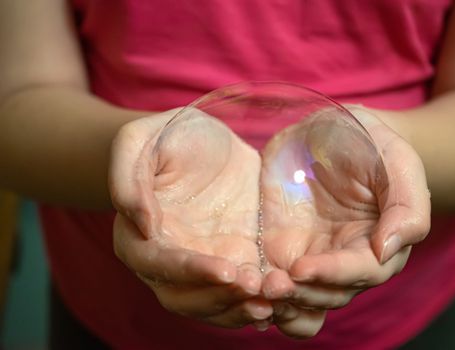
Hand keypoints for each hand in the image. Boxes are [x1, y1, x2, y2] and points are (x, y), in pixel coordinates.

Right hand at [109, 108, 271, 327]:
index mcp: (138, 235)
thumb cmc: (167, 136)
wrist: (203, 139)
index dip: (190, 272)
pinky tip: (281, 298)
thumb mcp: (139, 141)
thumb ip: (129, 180)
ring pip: (213, 303)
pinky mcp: (233, 257)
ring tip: (273, 300)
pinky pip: (240, 290)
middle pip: (184, 297)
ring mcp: (202, 261)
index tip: (225, 270)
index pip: (158, 265)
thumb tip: (144, 226)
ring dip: (240, 307)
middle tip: (255, 287)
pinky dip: (257, 300)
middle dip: (219, 298)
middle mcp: (167, 258)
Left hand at [259, 107, 430, 337]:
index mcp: (378, 242)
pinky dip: (262, 294)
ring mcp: (312, 256)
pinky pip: (275, 282)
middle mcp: (346, 257)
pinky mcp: (282, 249)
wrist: (328, 131)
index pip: (362, 272)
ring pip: (302, 297)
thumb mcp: (395, 160)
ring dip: (282, 302)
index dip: (333, 274)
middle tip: (272, 285)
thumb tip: (388, 250)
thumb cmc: (368, 142)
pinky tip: (246, 288)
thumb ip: (405, 205)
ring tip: (257, 288)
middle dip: (302, 293)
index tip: (301, 268)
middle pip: (330, 293)